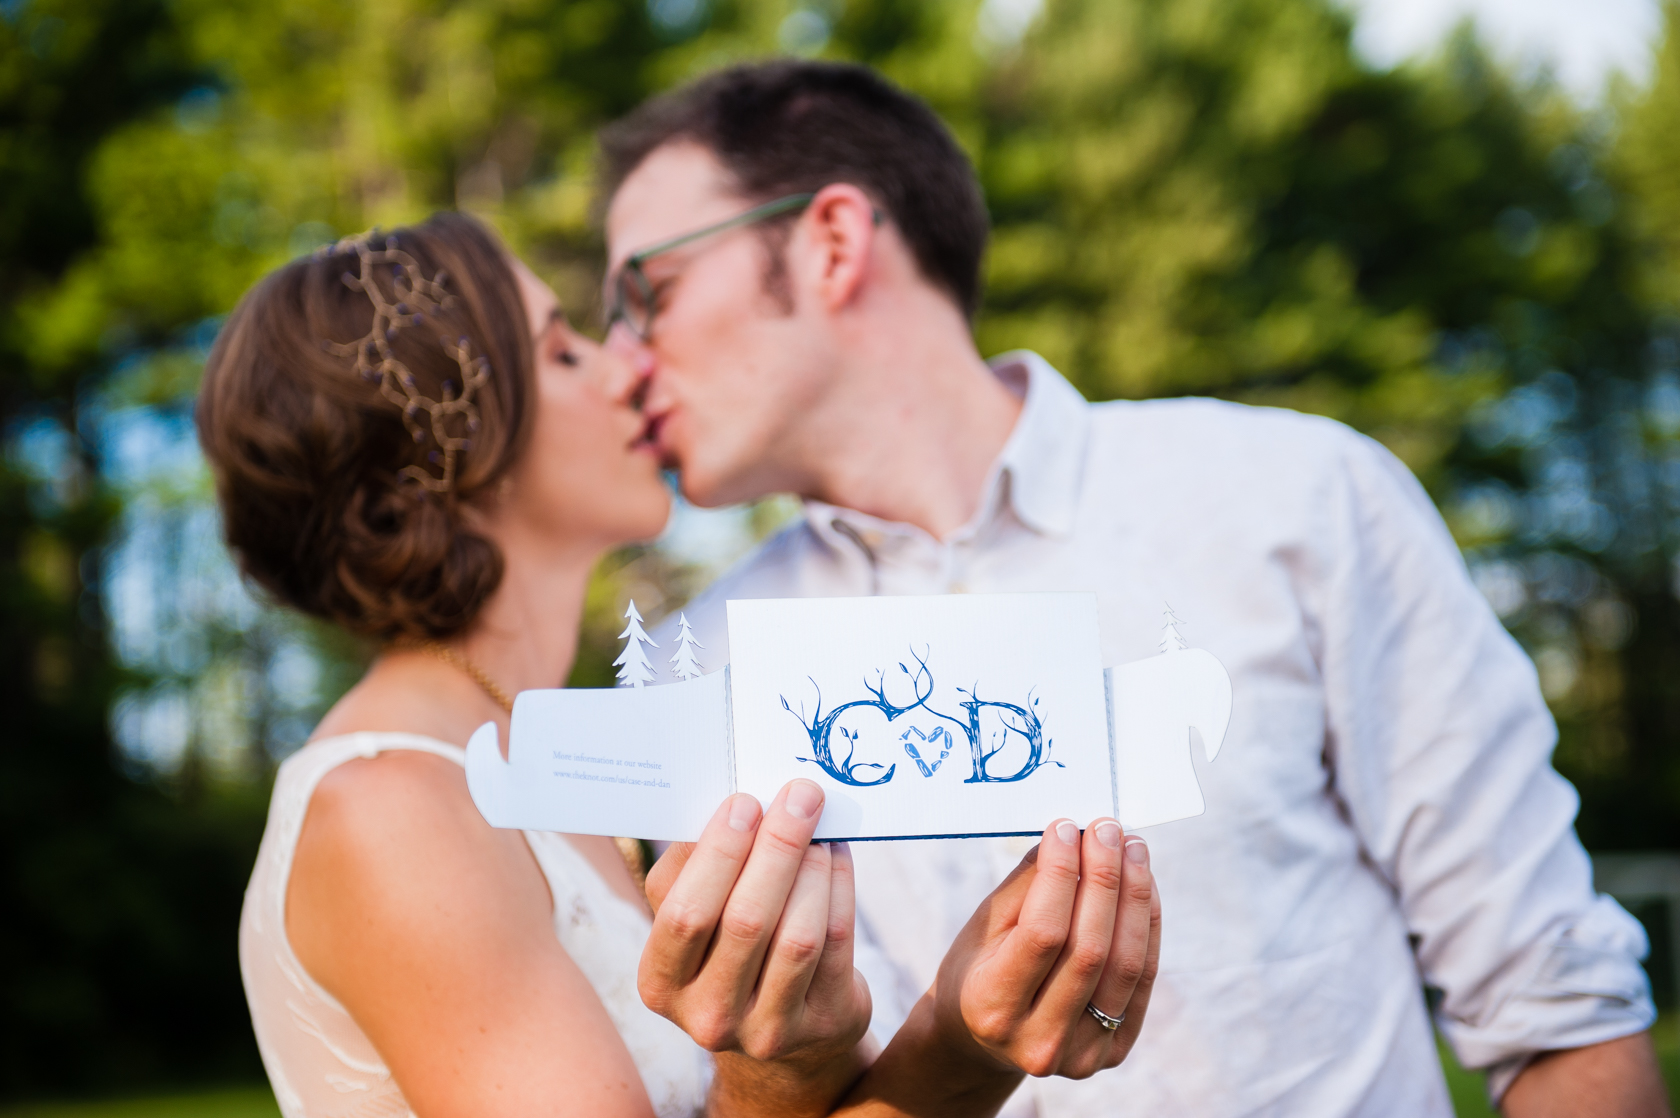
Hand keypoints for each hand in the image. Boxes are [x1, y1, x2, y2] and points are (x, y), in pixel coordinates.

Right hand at [638, 780, 871, 1074]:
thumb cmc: (726, 948)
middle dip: (777, 847)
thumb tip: (733, 804)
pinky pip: (836, 944)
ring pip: (798, 935)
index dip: (718, 855)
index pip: (686, 914)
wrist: (782, 1027)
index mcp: (661, 982)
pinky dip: (840, 887)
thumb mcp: (691, 918)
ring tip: (820, 826)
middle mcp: (709, 1016)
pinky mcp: (823, 1023)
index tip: (745, 802)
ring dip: (813, 867)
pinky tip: (835, 854)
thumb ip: (694, 867)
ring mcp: (769, 1030)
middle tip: (799, 796)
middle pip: (747, 921)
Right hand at [933, 817, 1158, 1079]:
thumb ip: (1027, 886)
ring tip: (1132, 848)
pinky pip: (1142, 978)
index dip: (1061, 874)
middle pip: (1090, 949)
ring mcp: (1082, 1055)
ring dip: (1135, 896)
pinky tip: (1142, 885)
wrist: (981, 1041)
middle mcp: (1040, 1042)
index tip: (1066, 828)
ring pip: (1126, 964)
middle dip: (1104, 877)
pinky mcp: (1114, 1051)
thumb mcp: (983, 928)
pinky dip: (1147, 925)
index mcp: (993, 1009)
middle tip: (1107, 828)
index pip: (1043, 933)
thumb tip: (1073, 836)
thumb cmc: (976, 971)